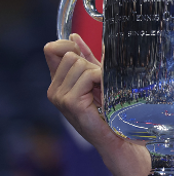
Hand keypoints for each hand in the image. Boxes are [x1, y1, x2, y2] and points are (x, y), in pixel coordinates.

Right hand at [44, 34, 151, 175]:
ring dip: (99, 73)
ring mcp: (59, 97)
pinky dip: (102, 80)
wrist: (119, 139)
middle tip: (102, 85)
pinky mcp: (70, 102)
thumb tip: (76, 37)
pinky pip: (89, 74)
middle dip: (92, 65)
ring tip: (104, 93)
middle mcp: (54, 90)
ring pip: (80, 63)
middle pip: (71, 54)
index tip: (86, 53)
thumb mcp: (98, 79)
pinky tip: (106, 96)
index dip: (68, 44)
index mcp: (59, 82)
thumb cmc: (112, 111)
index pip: (52, 50)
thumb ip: (87, 58)